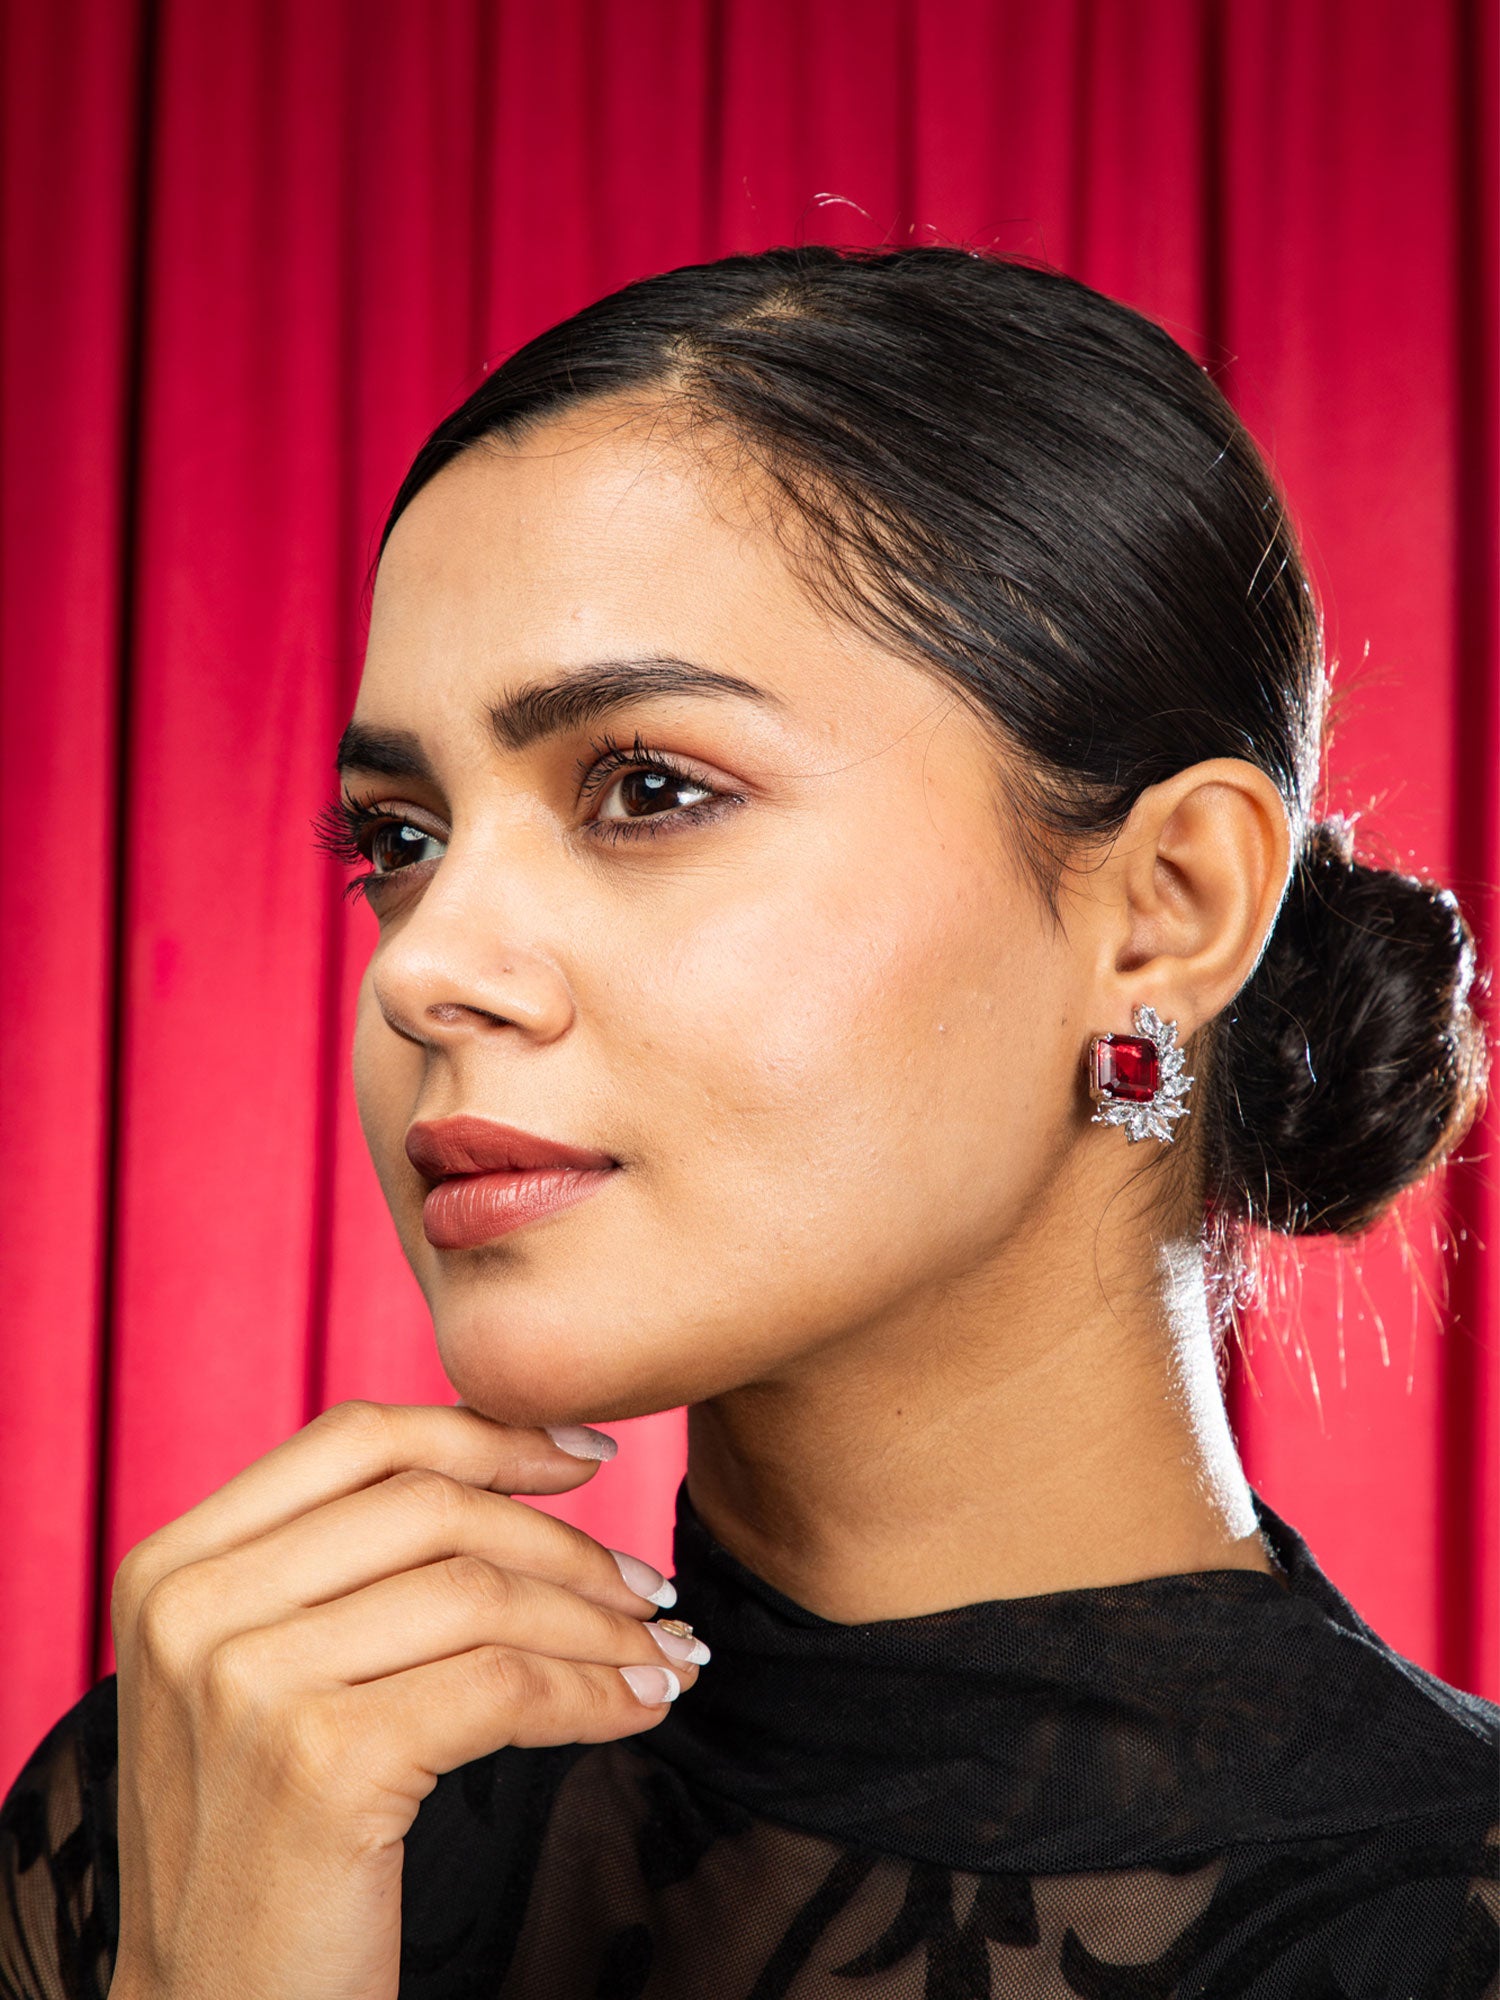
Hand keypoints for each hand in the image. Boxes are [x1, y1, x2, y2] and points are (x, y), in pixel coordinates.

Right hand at [106, 1401, 701, 1999]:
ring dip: (599, 1623)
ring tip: (664, 1651)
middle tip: (649, 1587)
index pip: (356, 1439)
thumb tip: (505, 1453)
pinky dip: (592, 1692)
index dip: (487, 1432)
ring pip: (480, 1595)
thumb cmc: (260, 1840)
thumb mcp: (257, 1674)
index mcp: (171, 1566)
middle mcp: (194, 1608)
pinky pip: (503, 1686)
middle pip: (433, 1508)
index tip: (588, 1458)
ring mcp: (249, 1682)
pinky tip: (638, 1708)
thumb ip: (336, 1563)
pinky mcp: (322, 1762)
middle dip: (566, 1542)